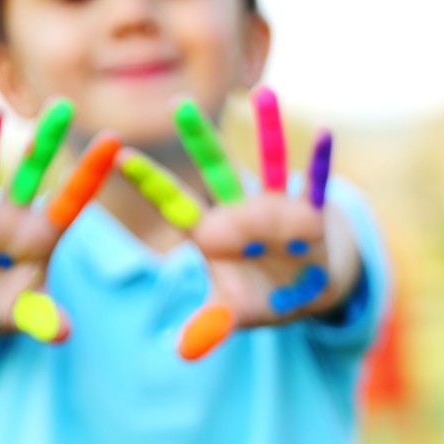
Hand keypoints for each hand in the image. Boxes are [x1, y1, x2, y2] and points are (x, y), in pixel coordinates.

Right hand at [0, 100, 116, 341]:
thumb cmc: (4, 306)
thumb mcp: (26, 313)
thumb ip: (43, 317)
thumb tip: (63, 333)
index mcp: (43, 234)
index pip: (73, 198)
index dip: (91, 172)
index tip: (115, 140)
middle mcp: (12, 216)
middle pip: (33, 173)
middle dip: (46, 141)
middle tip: (63, 105)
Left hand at [118, 87, 345, 357]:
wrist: (312, 285)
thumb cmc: (267, 296)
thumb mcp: (239, 312)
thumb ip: (212, 324)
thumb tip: (181, 350)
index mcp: (213, 236)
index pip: (174, 204)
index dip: (148, 181)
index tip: (116, 153)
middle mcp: (241, 212)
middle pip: (215, 171)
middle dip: (198, 140)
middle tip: (177, 104)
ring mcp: (278, 207)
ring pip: (268, 162)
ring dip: (268, 130)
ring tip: (264, 93)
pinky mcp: (312, 211)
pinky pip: (317, 181)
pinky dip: (322, 160)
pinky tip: (328, 131)